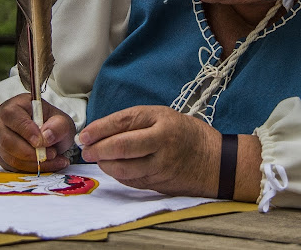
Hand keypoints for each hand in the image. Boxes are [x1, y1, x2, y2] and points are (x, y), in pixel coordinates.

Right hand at [0, 93, 76, 172]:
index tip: (41, 141)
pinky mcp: (3, 157)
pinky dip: (32, 169)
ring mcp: (0, 141)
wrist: (50, 136)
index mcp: (15, 106)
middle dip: (31, 152)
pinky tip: (47, 165)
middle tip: (52, 153)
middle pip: (7, 141)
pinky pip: (13, 168)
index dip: (26, 130)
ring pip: (10, 157)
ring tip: (54, 159)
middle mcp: (3, 123)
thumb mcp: (62, 121)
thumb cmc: (52, 124)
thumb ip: (58, 126)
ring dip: (34, 163)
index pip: (12, 116)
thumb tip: (47, 137)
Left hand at [78, 105, 220, 196]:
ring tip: (97, 159)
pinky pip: (130, 179)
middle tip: (86, 150)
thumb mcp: (164, 116)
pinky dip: (117, 174)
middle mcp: (161, 142)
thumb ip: (135, 122)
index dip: (99, 129)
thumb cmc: (187, 134)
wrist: (215, 162)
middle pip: (120, 146)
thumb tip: (100, 130)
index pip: (123, 122)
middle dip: (97, 149)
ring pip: (122, 167)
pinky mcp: (159, 183)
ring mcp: (161, 165)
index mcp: (162, 120)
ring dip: (104, 164)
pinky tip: (113, 167)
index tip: (85, 134)